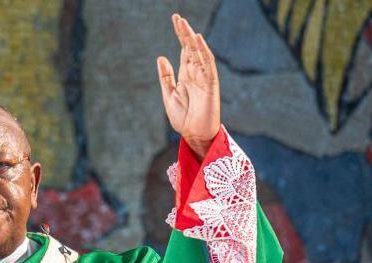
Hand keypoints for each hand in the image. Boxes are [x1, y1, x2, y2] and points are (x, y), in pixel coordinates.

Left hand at [156, 14, 219, 159]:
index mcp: (186, 75)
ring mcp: (204, 78)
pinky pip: (208, 65)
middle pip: (190, 48)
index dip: (180, 35)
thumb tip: (161, 57)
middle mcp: (196, 73)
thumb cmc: (183, 118)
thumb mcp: (169, 95)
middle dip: (184, 33)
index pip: (184, 50)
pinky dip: (203, 52)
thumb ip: (166, 77)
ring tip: (184, 25)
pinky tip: (197, 41)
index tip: (175, 20)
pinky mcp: (211, 85)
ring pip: (199, 53)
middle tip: (177, 17)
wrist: (194, 135)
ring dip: (192, 39)